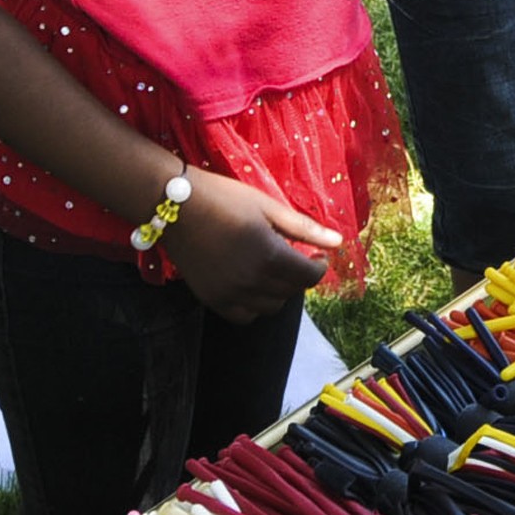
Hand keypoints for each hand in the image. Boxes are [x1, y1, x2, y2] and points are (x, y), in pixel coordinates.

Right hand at [163, 170, 334, 323]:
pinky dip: (254, 305)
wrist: (175, 205)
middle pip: (291, 291)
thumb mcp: (268, 207)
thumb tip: (339, 242)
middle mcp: (251, 281)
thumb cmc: (224, 198)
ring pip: (270, 306)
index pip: (309, 277)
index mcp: (270, 255)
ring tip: (270, 268)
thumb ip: (304, 229)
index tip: (316, 255)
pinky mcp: (212, 299)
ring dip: (278, 290)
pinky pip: (244, 316)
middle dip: (298, 275)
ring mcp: (230, 294)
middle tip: (291, 255)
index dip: (318, 267)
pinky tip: (251, 284)